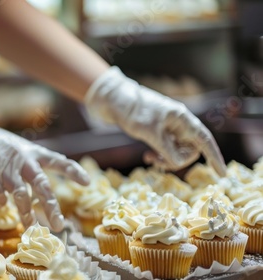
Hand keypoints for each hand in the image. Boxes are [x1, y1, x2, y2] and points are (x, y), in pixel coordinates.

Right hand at [0, 107, 89, 230]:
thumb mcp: (10, 147)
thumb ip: (23, 165)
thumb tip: (33, 190)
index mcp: (29, 151)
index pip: (57, 160)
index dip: (72, 171)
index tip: (87, 182)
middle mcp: (20, 159)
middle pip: (41, 185)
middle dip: (51, 207)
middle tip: (58, 225)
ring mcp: (4, 168)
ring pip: (20, 196)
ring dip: (27, 214)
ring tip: (31, 228)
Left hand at [85, 66, 225, 175]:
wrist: (113, 100)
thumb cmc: (132, 111)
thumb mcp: (149, 133)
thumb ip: (167, 149)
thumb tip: (179, 163)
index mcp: (182, 119)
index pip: (205, 140)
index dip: (215, 157)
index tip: (222, 174)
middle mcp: (178, 123)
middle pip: (190, 149)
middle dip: (178, 160)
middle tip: (158, 163)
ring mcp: (167, 128)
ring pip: (177, 151)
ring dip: (166, 159)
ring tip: (149, 159)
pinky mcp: (157, 132)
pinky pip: (166, 149)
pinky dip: (160, 155)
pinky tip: (148, 157)